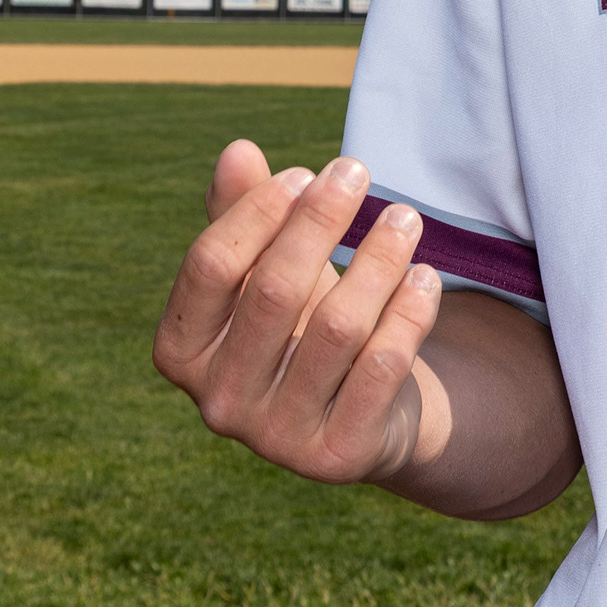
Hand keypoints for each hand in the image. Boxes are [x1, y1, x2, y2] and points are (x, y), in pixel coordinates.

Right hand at [154, 140, 448, 487]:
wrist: (362, 415)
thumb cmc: (300, 324)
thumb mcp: (268, 270)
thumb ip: (244, 215)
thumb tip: (238, 151)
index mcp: (180, 352)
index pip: (210, 266)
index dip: (259, 211)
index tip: (306, 173)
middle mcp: (218, 403)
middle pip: (273, 291)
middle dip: (319, 220)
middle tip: (357, 170)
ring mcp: (276, 438)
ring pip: (337, 327)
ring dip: (378, 260)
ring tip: (406, 218)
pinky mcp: (338, 455)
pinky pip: (382, 367)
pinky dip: (409, 314)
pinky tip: (427, 277)